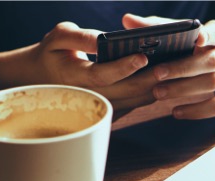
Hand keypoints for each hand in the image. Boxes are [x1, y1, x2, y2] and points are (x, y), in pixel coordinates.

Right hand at [24, 22, 157, 116]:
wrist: (41, 77)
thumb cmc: (52, 52)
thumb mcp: (59, 37)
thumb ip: (80, 37)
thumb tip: (101, 38)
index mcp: (75, 76)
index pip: (102, 75)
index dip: (124, 67)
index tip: (142, 55)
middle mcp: (88, 95)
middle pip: (125, 91)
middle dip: (149, 79)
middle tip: (170, 65)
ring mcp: (99, 106)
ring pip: (133, 101)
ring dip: (154, 88)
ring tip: (173, 70)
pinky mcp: (108, 110)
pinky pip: (133, 105)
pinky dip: (149, 93)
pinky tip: (164, 79)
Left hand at [122, 14, 214, 119]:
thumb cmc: (214, 52)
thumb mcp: (199, 38)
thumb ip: (165, 29)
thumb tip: (127, 20)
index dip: (209, 34)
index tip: (198, 37)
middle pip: (210, 61)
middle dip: (182, 68)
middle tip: (157, 73)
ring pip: (212, 84)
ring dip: (183, 90)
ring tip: (158, 94)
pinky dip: (196, 110)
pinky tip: (176, 112)